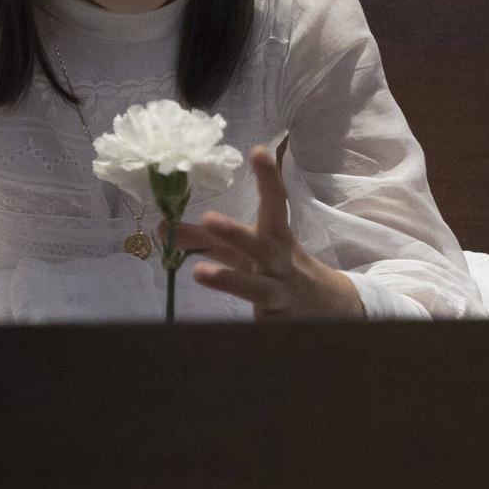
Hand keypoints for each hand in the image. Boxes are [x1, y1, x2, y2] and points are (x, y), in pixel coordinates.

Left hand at [171, 145, 363, 319]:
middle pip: (261, 247)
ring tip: (199, 273)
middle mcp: (282, 263)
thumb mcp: (246, 250)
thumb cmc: (276, 267)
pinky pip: (261, 326)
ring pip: (258, 289)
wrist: (325, 308)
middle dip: (236, 233)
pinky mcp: (279, 325)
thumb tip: (163, 227)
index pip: (275, 205)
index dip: (268, 179)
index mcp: (277, 238)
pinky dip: (246, 326)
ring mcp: (283, 295)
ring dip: (230, 281)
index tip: (258, 152)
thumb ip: (206, 240)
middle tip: (211, 218)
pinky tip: (223, 336)